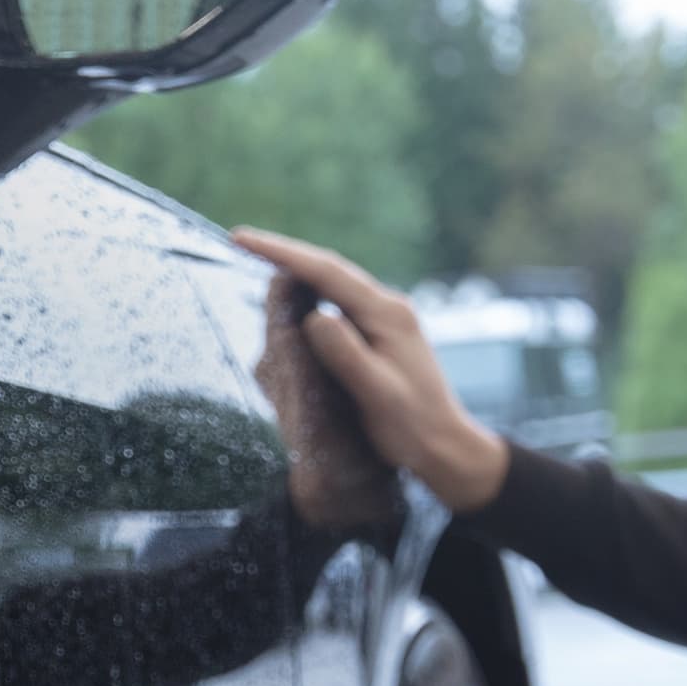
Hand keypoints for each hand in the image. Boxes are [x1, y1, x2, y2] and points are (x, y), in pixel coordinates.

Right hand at [229, 228, 511, 513]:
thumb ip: (345, 354)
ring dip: (297, 273)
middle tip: (240, 242)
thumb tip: (312, 317)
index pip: (326, 272)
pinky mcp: (381, 333)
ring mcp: (386, 318)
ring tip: (257, 262)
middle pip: (329, 269)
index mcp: (387, 314)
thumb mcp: (376, 393)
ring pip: (334, 284)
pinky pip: (339, 303)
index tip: (242, 239)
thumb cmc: (412, 426)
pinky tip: (293, 300)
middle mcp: (388, 306)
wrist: (446, 445)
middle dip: (284, 255)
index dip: (281, 254)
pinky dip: (311, 295)